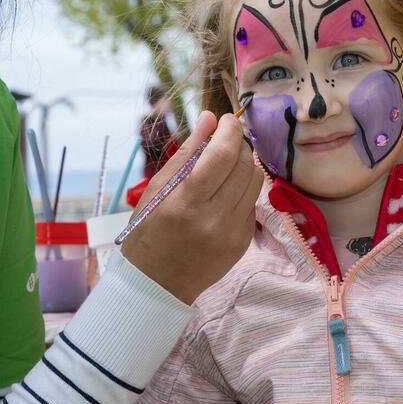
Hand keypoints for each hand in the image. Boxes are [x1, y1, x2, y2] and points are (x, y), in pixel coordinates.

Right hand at [119, 111, 265, 302]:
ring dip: (244, 165)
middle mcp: (214, 219)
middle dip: (239, 144)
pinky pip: (252, 204)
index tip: (226, 119)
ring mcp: (232, 234)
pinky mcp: (242, 242)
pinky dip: (242, 190)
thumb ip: (186, 153)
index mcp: (186, 203)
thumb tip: (209, 119)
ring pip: (255, 183)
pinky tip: (223, 193)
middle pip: (244, 166)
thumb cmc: (147, 233)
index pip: (223, 155)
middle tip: (225, 140)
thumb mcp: (157, 190)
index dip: (230, 130)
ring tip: (225, 164)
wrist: (155, 284)